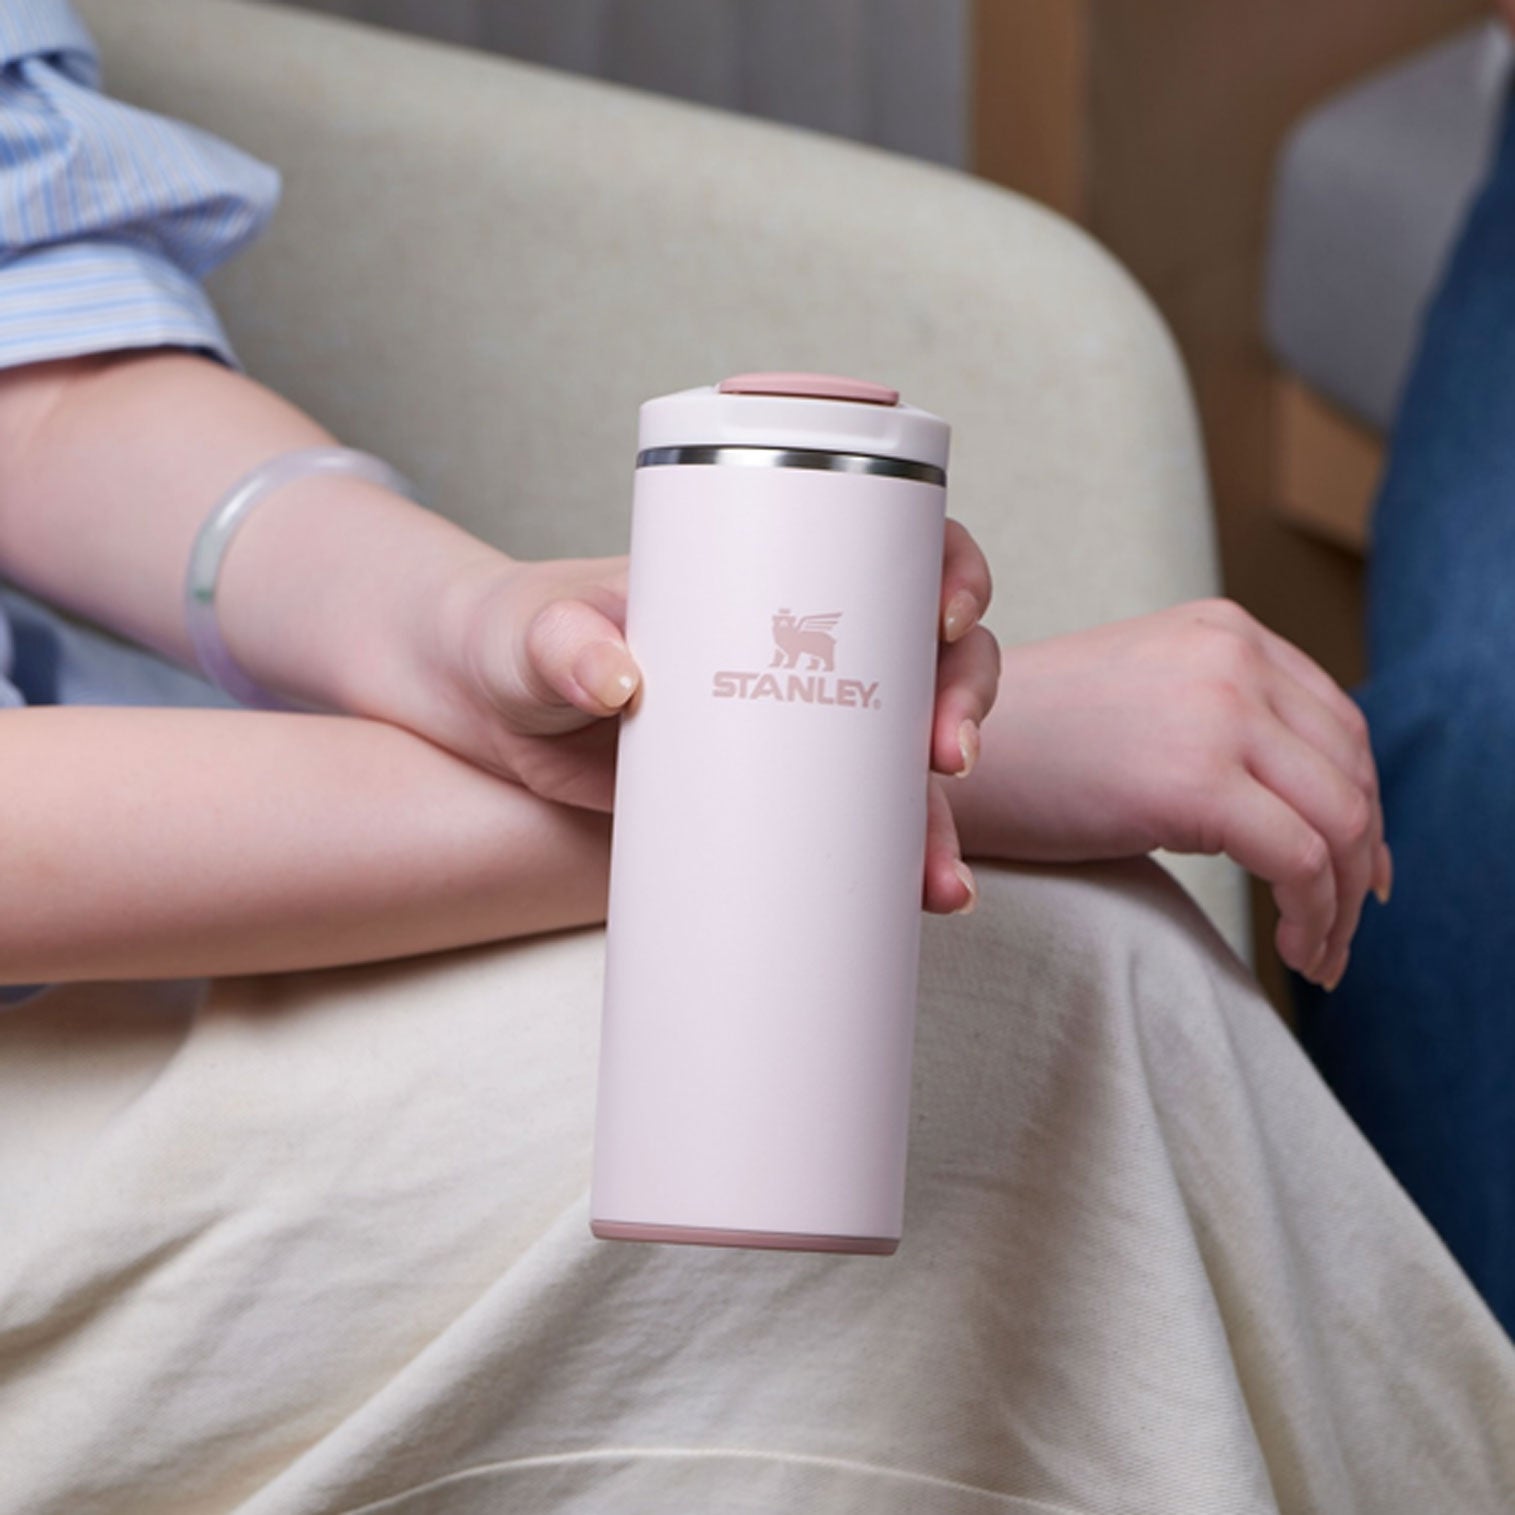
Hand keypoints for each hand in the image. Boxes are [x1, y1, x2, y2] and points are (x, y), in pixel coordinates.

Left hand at [418, 521, 1000, 915]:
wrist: (484, 717)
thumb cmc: (514, 637)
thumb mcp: (532, 630)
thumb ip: (560, 642)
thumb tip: (617, 680)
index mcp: (769, 567)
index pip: (891, 545)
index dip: (948, 570)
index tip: (945, 616)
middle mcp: (801, 643)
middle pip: (928, 654)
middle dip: (964, 700)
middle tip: (946, 754)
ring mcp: (793, 725)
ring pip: (905, 755)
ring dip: (940, 812)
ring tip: (937, 876)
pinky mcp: (768, 798)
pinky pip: (852, 828)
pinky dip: (891, 865)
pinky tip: (918, 902)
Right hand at [953, 598, 1389, 987]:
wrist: (934, 757)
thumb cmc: (1025, 749)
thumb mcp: (1140, 704)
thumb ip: (1217, 723)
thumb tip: (1299, 804)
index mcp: (1223, 630)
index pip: (1338, 723)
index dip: (1361, 807)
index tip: (1357, 872)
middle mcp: (1234, 656)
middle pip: (1352, 771)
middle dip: (1363, 861)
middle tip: (1343, 927)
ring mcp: (1220, 712)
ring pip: (1342, 822)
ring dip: (1343, 902)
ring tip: (1318, 953)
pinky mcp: (1197, 780)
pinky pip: (1302, 861)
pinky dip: (1315, 918)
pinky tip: (1291, 949)